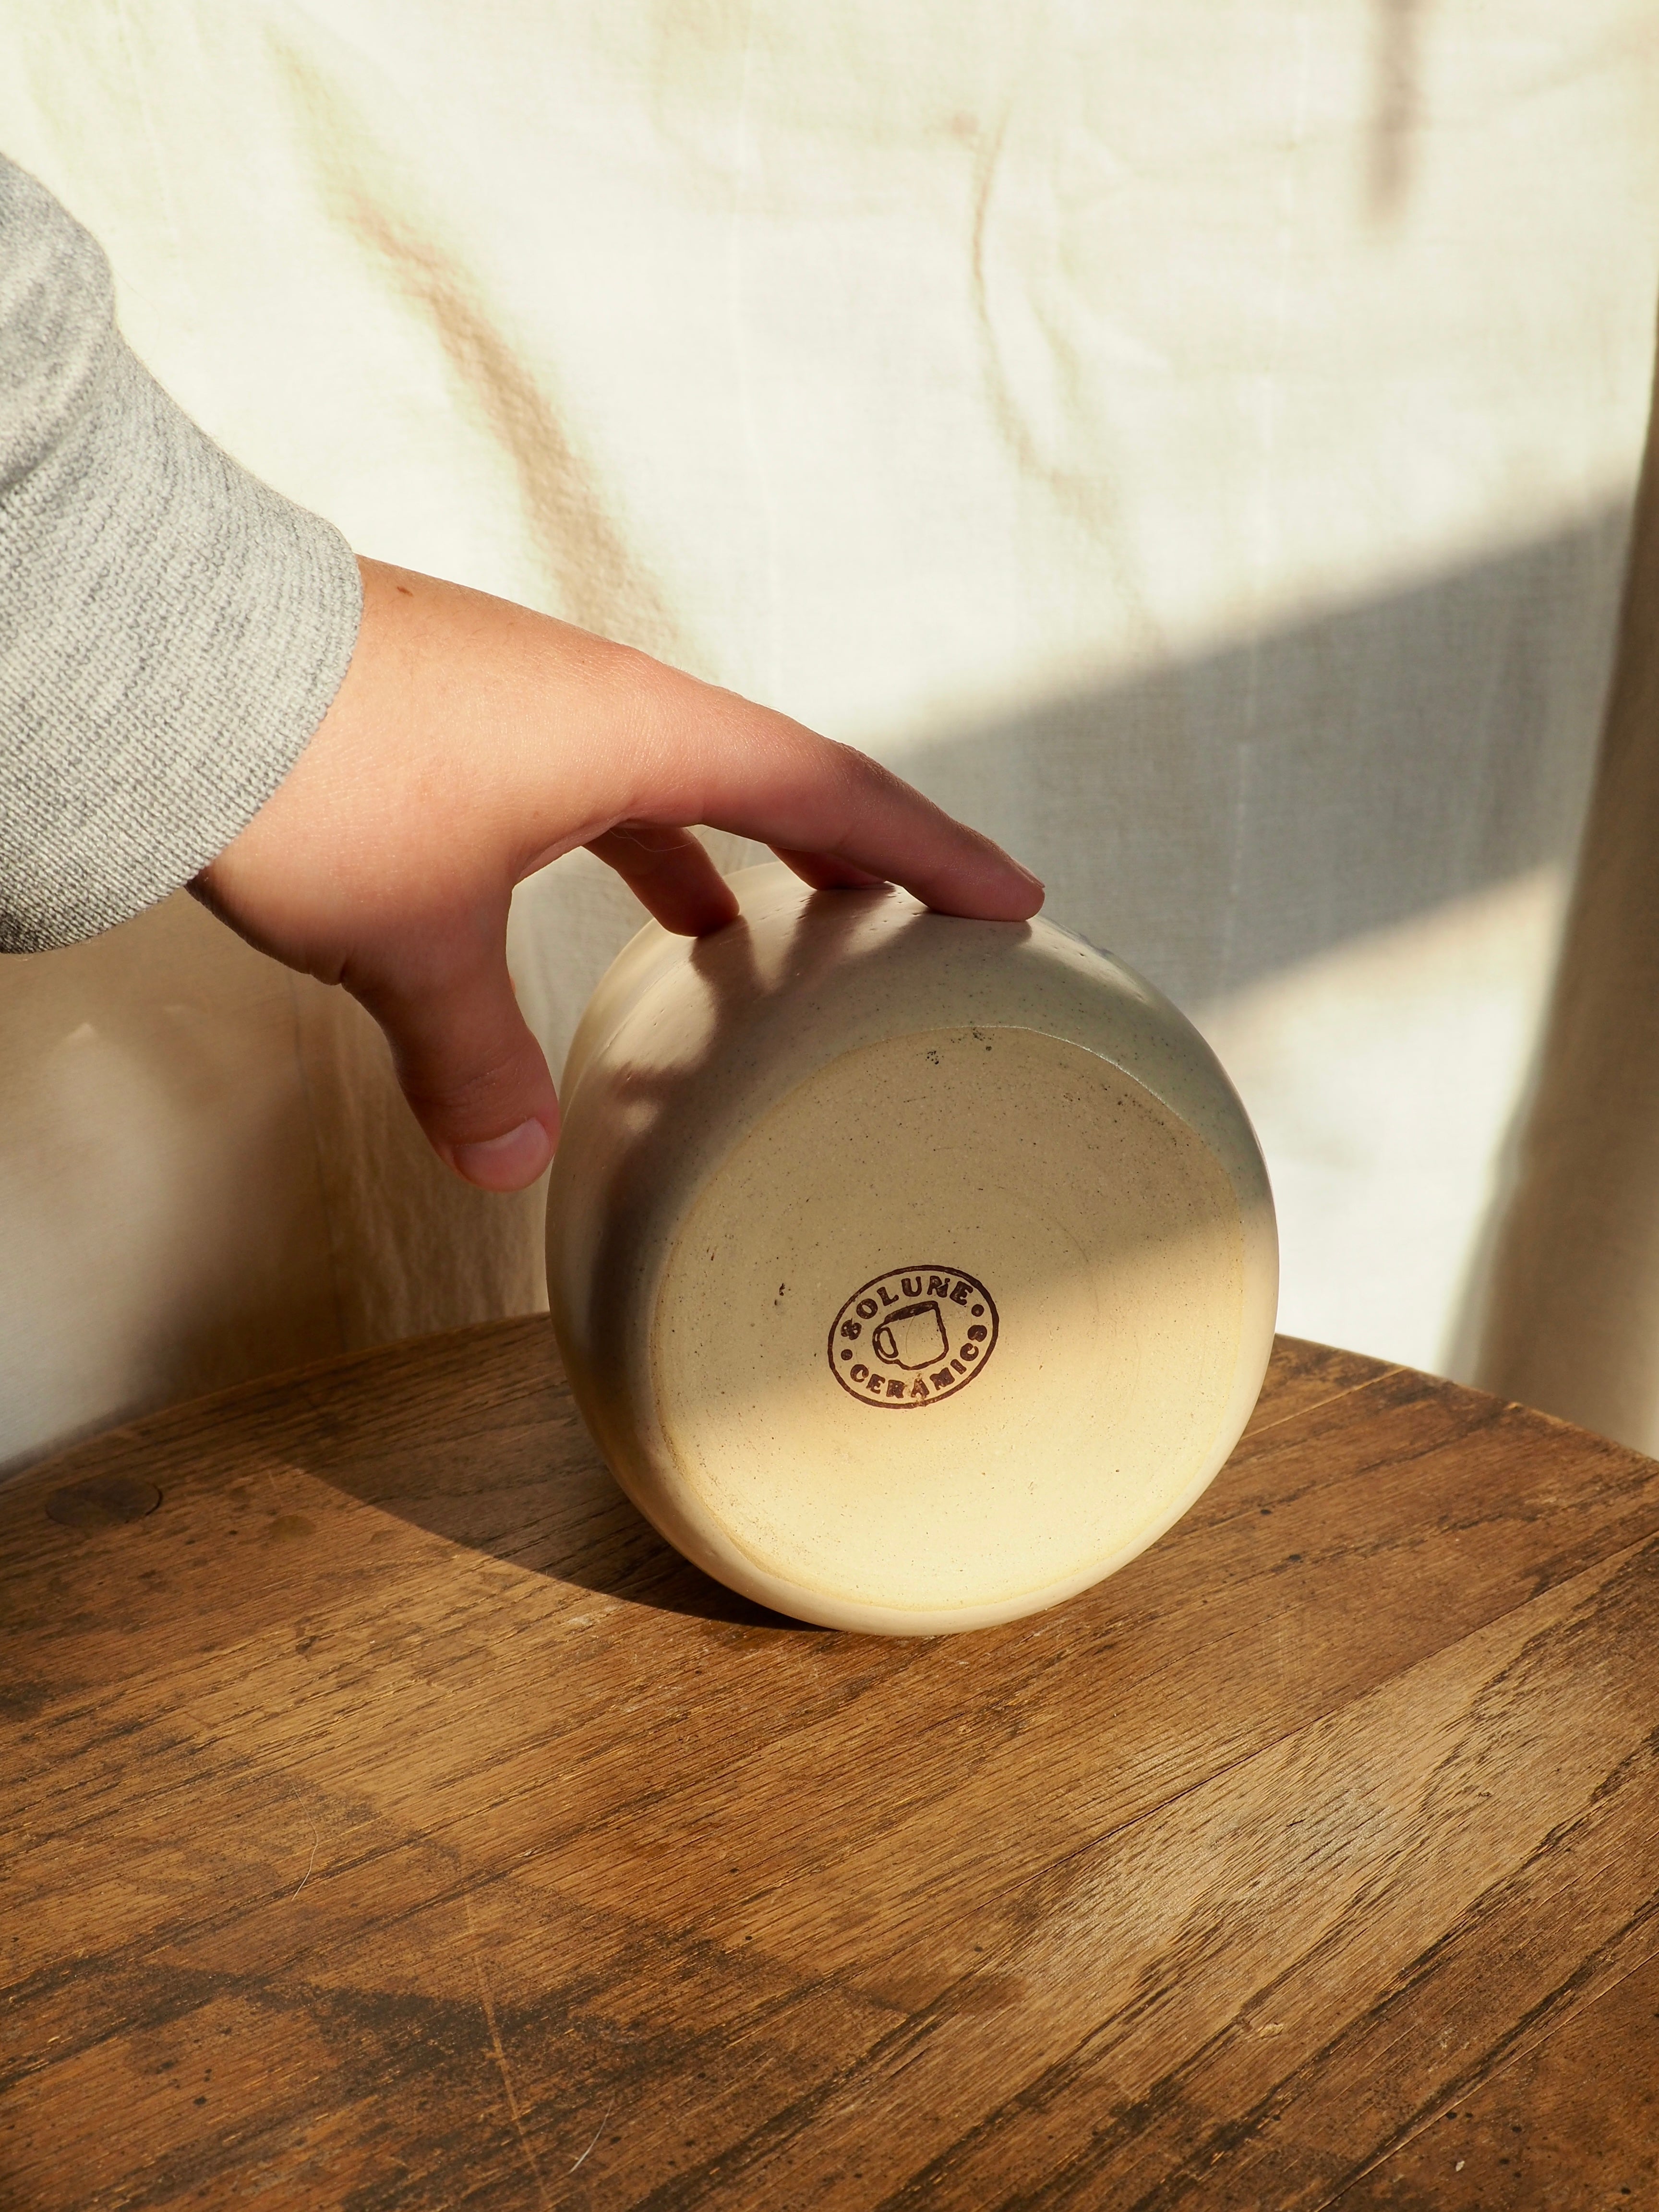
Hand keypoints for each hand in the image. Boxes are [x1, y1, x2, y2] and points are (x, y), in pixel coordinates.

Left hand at [193, 559, 1043, 1190]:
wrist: (172, 653)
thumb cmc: (316, 773)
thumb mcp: (408, 938)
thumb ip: (472, 1057)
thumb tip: (509, 1166)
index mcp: (637, 734)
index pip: (828, 790)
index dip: (929, 850)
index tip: (1015, 895)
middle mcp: (604, 705)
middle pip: (774, 777)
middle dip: (855, 851)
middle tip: (924, 915)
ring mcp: (538, 706)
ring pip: (681, 786)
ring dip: (740, 857)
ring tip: (776, 939)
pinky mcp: (473, 720)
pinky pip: (601, 792)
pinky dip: (640, 853)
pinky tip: (638, 914)